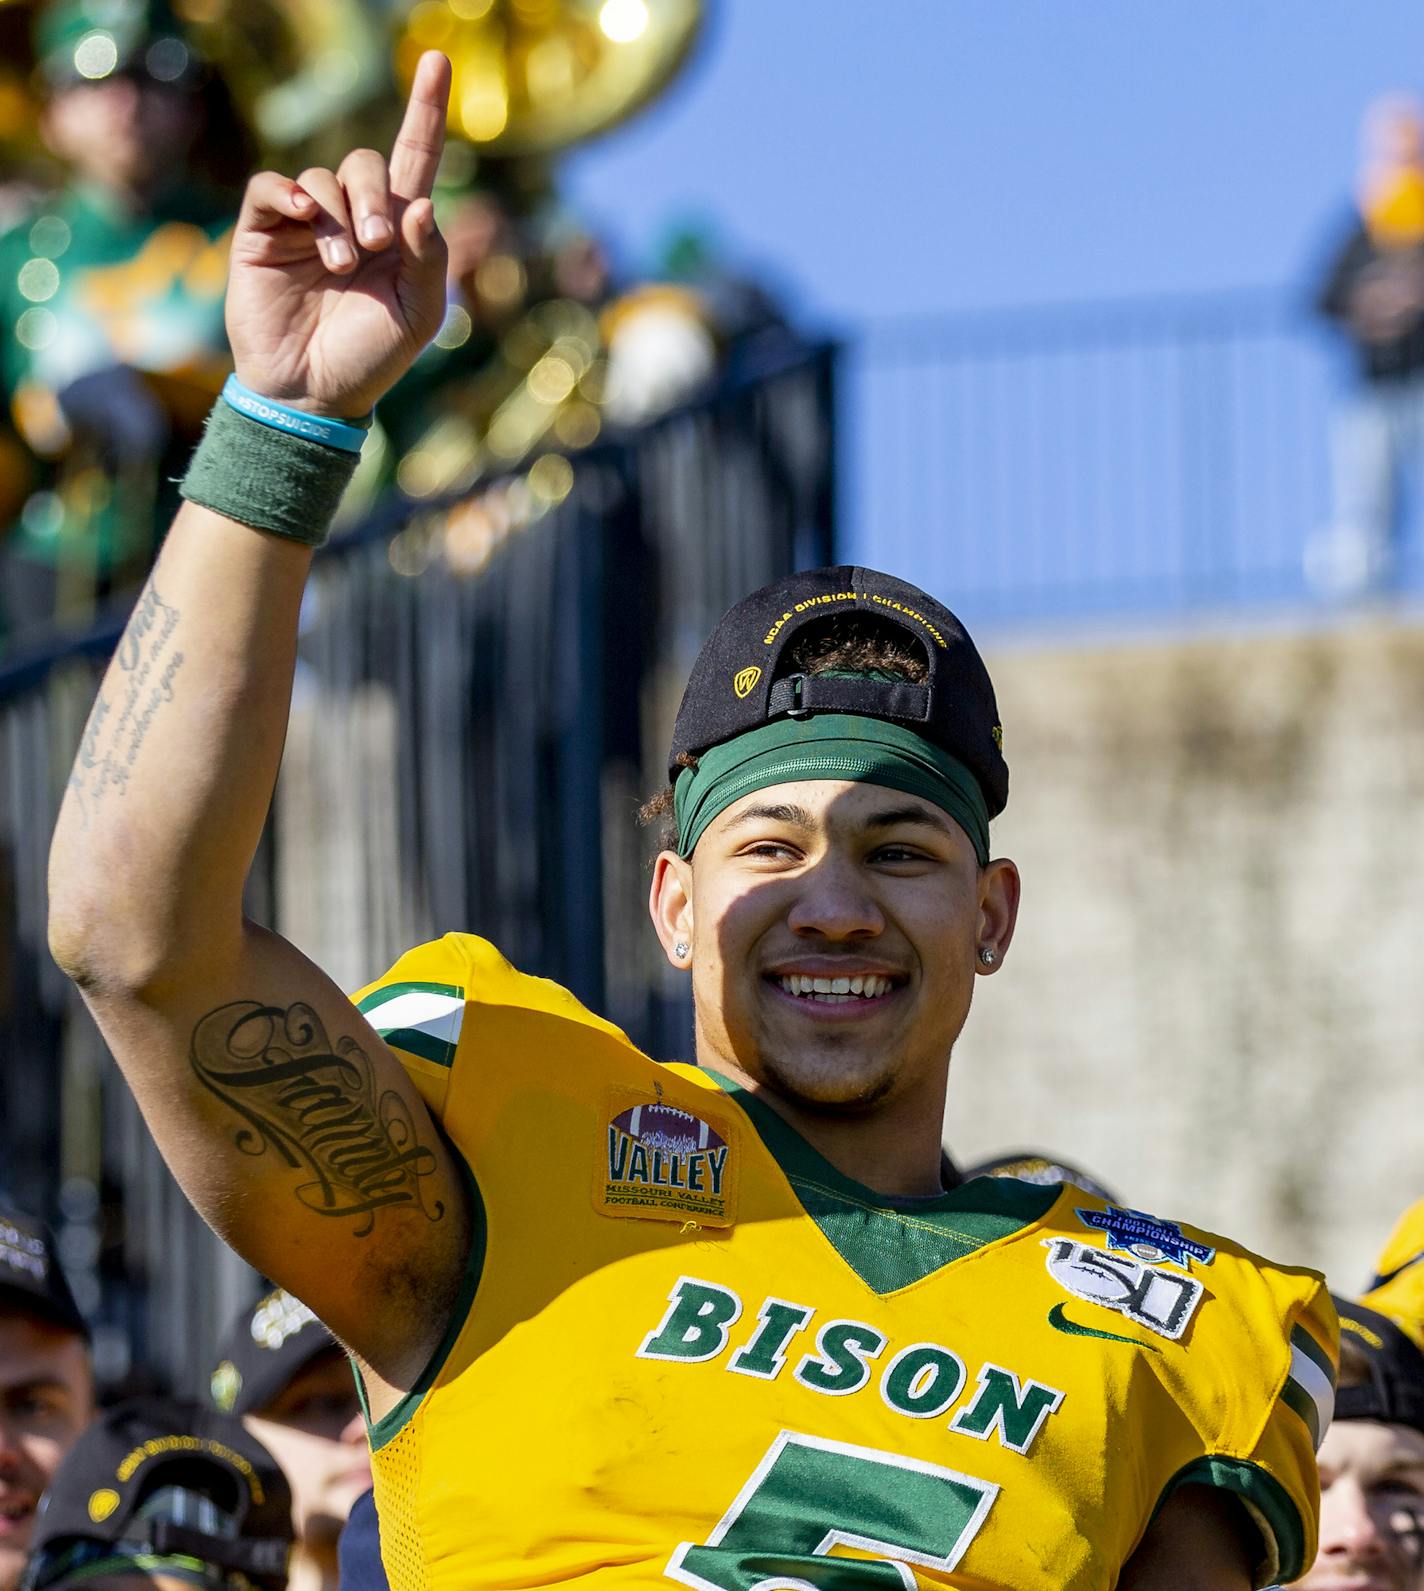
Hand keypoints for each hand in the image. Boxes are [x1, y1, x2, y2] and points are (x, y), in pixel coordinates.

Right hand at [223, 51, 450, 418]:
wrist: (312, 395)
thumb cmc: (370, 360)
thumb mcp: (417, 316)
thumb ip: (428, 261)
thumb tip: (420, 204)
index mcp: (398, 234)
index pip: (414, 159)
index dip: (426, 110)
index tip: (437, 60)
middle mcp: (352, 219)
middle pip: (366, 165)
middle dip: (374, 198)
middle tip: (376, 245)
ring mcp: (306, 224)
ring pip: (322, 179)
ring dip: (337, 218)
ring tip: (341, 268)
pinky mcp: (263, 232)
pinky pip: (273, 187)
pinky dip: (288, 194)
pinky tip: (302, 217)